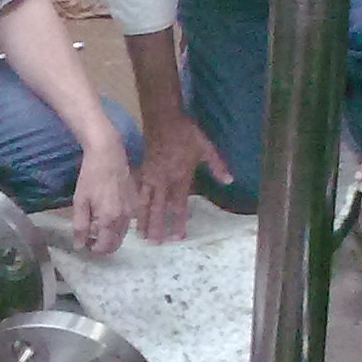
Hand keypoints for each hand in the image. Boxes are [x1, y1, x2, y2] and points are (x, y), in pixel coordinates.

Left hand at [70, 132, 136, 255]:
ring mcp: (132, 211)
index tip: (84, 244)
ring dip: (110, 236)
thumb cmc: (91, 177)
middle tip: (90, 238)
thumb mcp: (80, 201)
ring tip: (96, 225)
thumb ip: (80, 226)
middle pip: (116, 244)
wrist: (108, 155)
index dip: (93, 249)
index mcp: (110, 219)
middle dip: (103, 245)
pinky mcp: (135, 203)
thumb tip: (79, 246)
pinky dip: (117, 225)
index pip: (104, 247)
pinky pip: (127, 222)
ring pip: (122, 234)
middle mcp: (125, 218)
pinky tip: (106, 214)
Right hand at [135, 116, 230, 243]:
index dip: (178, 223)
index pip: (179, 206)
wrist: (163, 117)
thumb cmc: (186, 133)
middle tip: (155, 244)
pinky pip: (138, 191)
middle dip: (157, 227)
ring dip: (143, 219)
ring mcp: (151, 176)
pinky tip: (132, 212)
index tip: (178, 237)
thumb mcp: (206, 148)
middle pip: (159, 208)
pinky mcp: (143, 170)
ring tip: (140, 235)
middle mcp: (164, 181)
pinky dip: (135, 204)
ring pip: (145, 202)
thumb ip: (217, 166)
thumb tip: (229, 181)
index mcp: (180, 178)